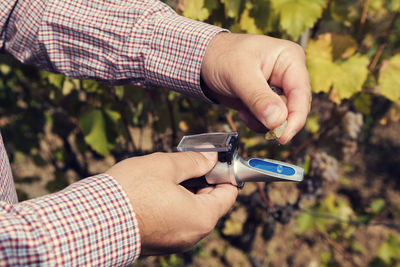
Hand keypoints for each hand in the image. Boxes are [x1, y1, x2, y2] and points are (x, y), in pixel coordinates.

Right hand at [105, 151, 237, 254]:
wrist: (92, 222)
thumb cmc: (130, 193)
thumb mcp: (165, 166)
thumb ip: (194, 161)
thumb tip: (211, 157)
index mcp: (201, 217)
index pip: (228, 193)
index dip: (224, 172)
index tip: (215, 159)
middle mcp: (193, 235)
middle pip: (211, 202)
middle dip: (204, 179)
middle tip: (189, 161)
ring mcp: (176, 241)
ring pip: (192, 210)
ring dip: (187, 190)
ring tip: (169, 173)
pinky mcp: (160, 242)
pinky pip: (177, 220)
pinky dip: (174, 203)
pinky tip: (158, 189)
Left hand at [201, 33, 311, 143]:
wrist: (204, 61)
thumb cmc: (222, 56)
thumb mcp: (239, 74)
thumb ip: (259, 98)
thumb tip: (277, 121)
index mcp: (290, 59)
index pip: (301, 94)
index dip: (295, 118)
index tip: (282, 137)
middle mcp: (289, 75)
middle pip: (294, 109)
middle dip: (274, 120)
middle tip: (253, 118)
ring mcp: (278, 89)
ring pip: (282, 118)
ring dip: (262, 121)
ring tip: (244, 110)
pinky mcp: (267, 102)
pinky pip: (269, 121)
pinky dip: (256, 122)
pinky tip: (243, 111)